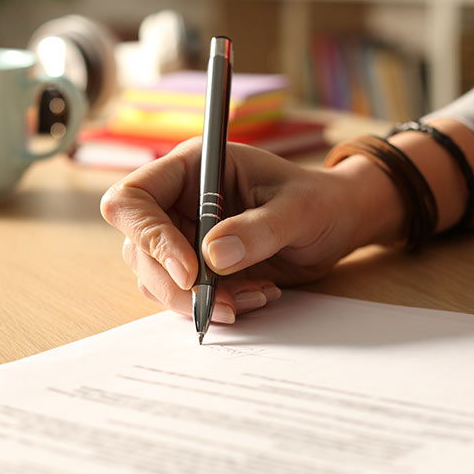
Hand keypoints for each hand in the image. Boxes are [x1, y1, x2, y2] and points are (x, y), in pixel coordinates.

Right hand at [100, 138, 399, 323]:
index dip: (150, 236)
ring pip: (155, 277)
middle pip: (138, 247)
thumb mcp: (299, 210)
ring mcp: (183, 234)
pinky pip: (182, 295)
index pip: (134, 198)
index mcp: (193, 167)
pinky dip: (213, 306)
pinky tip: (255, 296)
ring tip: (251, 297)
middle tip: (223, 304)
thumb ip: (258, 230)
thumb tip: (212, 256)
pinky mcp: (196, 266)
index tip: (190, 272)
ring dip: (197, 300)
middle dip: (176, 284)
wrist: (338, 224)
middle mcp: (179, 200)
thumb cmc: (321, 202)